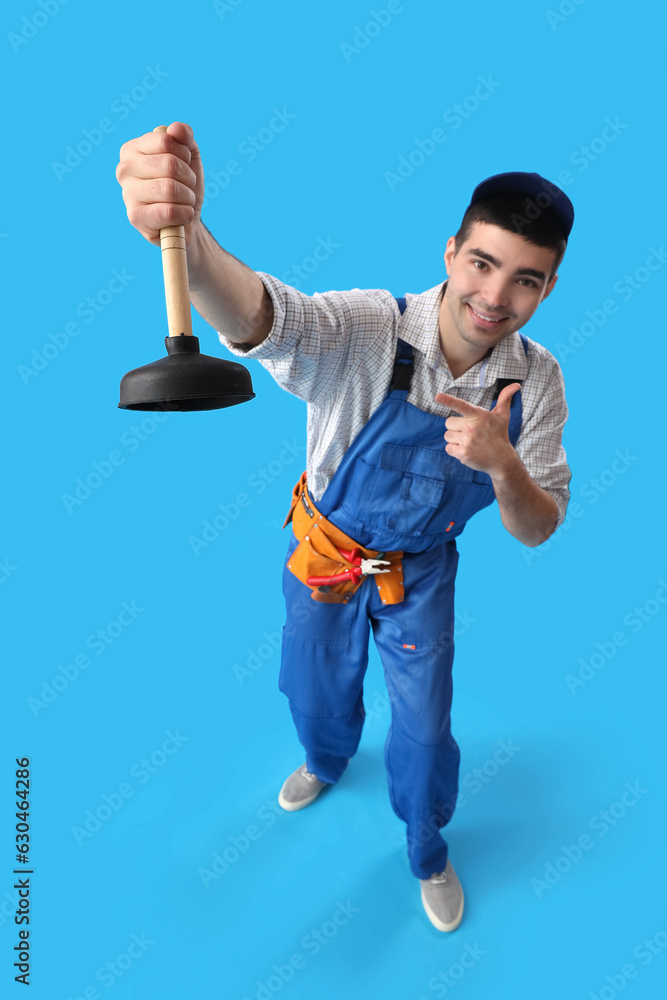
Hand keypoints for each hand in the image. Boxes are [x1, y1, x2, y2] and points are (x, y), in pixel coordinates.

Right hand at [115, 121, 204, 246]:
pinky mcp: (135, 217)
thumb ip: (184, 137)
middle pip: (169, 165)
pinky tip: (182, 216)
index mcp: (132, 149)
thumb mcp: (188, 156)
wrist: (186, 220)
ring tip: (185, 201)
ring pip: (170, 189)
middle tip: (187, 187)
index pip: (166, 141)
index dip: (184, 155)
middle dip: (188, 178)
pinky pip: (169, 211)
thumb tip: (176, 129)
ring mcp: (127, 193)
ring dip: (188, 197)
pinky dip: (185, 214)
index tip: (184, 165)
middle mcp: (124, 169)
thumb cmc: (183, 185)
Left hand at [434, 383, 521, 477]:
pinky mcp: (463, 454)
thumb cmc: (500, 434)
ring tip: (470, 442)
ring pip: (447, 436)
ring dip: (455, 439)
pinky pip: (448, 448)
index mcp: (479, 415)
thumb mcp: (503, 415)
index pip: (461, 405)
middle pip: (448, 422)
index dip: (449, 400)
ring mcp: (467, 441)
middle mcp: (472, 427)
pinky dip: (455, 450)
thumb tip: (516, 385)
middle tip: (470, 433)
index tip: (437, 396)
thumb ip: (505, 398)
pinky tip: (467, 450)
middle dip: (456, 427)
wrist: (502, 460)